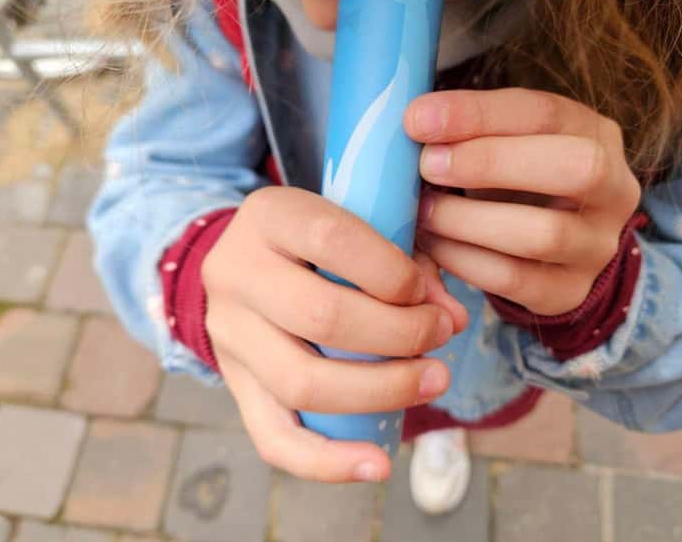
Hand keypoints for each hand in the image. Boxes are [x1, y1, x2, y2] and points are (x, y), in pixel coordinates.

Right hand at [201, 186, 468, 482]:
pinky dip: (328, 461)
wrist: (247, 261)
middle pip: (321, 317)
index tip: (428, 292)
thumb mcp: (359, 226)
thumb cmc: (320, 241)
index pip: (333, 241)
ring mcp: (229, 334)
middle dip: (401, 334)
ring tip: (434, 379)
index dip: (394, 273)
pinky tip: (377, 465)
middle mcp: (236, 273)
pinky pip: (273, 437)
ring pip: (302, 383)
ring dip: (382, 391)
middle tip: (441, 335)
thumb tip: (453, 318)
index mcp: (269, 216)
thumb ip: (408, 261)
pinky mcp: (235, 384)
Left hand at [404, 88, 642, 315]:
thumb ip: (471, 129)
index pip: (546, 113)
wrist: (550, 242)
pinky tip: (431, 242)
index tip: (418, 119)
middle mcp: (614, 189)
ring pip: (543, 234)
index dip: (478, 114)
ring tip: (423, 209)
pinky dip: (463, 259)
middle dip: (491, 163)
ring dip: (468, 219)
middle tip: (427, 164)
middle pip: (576, 168)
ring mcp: (597, 247)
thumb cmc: (515, 175)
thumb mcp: (504, 140)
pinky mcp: (569, 291)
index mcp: (596, 133)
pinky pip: (514, 280)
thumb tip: (417, 122)